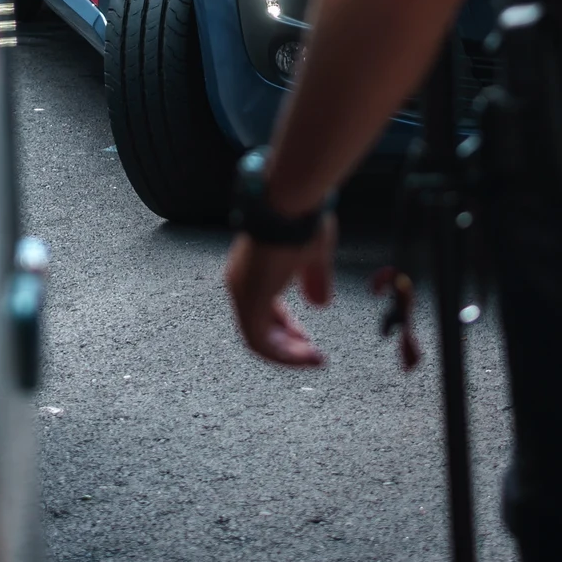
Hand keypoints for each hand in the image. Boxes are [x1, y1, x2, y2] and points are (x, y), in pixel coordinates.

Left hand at [223, 214, 337, 367]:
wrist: (291, 202)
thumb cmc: (301, 219)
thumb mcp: (314, 256)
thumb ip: (315, 281)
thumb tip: (320, 304)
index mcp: (254, 272)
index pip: (263, 311)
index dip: (285, 329)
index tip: (306, 339)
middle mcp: (242, 284)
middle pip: (258, 328)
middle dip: (287, 345)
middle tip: (311, 355)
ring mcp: (243, 292)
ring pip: (257, 339)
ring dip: (287, 354)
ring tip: (312, 359)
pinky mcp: (249, 299)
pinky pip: (259, 341)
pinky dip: (283, 353)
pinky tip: (306, 355)